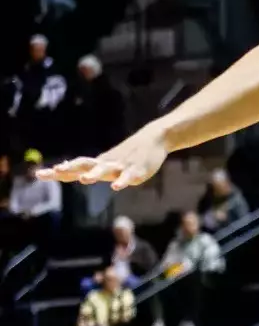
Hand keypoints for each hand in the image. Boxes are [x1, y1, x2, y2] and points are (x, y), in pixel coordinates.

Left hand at [38, 125, 169, 189]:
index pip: (73, 168)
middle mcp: (105, 164)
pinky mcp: (137, 170)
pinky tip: (116, 187)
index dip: (57, 172)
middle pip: (84, 166)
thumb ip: (89, 166)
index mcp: (98, 164)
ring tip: (84, 180)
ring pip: (105, 170)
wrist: (154, 138)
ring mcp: (121, 166)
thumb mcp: (106, 160)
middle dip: (70, 169)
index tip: (38, 174)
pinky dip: (122, 182)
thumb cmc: (128, 152)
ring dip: (94, 174)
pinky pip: (128, 177)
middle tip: (56, 170)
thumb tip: (66, 168)